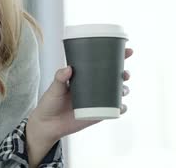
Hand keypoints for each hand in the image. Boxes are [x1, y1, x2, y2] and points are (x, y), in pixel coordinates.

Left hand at [26, 48, 133, 166]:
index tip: (128, 51)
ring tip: (122, 89)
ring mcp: (97, 101)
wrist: (48, 125)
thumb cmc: (50, 102)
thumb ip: (60, 78)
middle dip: (124, 73)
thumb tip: (69, 68)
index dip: (117, 56)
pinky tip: (122, 106)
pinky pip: (114, 111)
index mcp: (85, 76)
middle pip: (114, 77)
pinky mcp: (98, 114)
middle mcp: (94, 87)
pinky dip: (121, 108)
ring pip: (117, 93)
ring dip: (124, 89)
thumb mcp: (54, 88)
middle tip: (124, 73)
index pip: (103, 63)